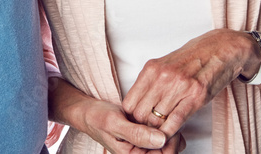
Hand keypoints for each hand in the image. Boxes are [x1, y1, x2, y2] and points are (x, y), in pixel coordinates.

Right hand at [49, 77, 173, 152]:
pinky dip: (164, 126)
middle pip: (168, 152)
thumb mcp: (115, 123)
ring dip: (169, 131)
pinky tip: (159, 116)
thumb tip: (161, 140)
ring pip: (167, 145)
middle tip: (168, 118)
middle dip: (172, 137)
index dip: (171, 143)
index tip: (170, 125)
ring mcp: (143, 148)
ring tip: (163, 117)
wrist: (88, 112)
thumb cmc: (97, 118)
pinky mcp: (145, 138)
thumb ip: (137, 134)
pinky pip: (162, 137)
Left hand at [122, 30, 253, 139]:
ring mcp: (179, 86)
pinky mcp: (196, 96)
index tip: (134, 126)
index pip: (130, 102)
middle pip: (141, 114)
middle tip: (145, 136)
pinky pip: (176, 120)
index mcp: (151, 69)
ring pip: (157, 119)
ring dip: (156, 132)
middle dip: (142, 128)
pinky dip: (169, 132)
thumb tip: (136, 103)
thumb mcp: (164, 65)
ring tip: (156, 139)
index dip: (130, 119)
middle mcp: (162, 77)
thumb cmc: (191, 58)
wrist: (219, 49)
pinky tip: (168, 137)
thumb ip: (150, 82)